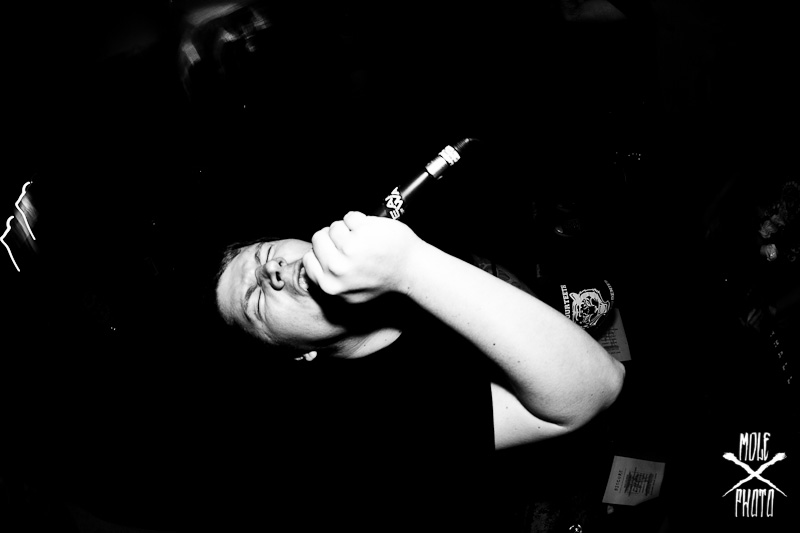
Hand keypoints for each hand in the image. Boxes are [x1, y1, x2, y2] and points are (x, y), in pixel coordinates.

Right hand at [302, 211, 421, 302]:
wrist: (411, 269)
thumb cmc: (382, 280)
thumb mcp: (350, 295)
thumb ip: (328, 282)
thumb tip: (310, 266)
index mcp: (331, 285)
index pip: (308, 258)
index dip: (321, 253)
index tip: (335, 253)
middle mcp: (338, 268)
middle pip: (318, 238)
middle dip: (333, 238)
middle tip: (351, 246)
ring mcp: (350, 248)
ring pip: (335, 226)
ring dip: (348, 229)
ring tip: (363, 240)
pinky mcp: (364, 230)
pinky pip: (351, 216)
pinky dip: (360, 220)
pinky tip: (371, 232)